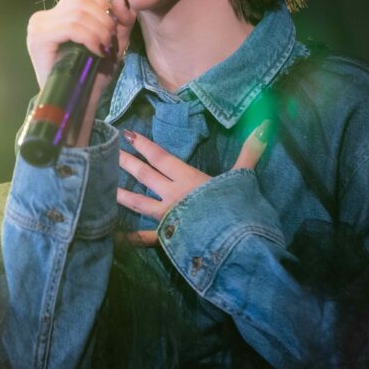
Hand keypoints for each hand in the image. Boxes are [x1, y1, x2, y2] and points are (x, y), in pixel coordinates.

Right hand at [26, 0, 135, 90]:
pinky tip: (96, 51)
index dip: (103, 3)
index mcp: (58, 13)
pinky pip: (71, 28)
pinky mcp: (39, 39)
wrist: (77, 102)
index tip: (114, 26)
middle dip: (104, 18)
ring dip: (99, 30)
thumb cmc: (93, 73)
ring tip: (104, 48)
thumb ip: (122, 18)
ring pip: (78, 13)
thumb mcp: (114, 40)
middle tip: (110, 41)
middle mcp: (44, 16)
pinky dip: (90, 38)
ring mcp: (38, 26)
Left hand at [116, 120, 270, 246]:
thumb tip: (266, 124)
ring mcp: (167, 218)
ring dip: (119, 194)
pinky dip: (130, 239)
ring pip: (137, 203)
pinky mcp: (167, 239)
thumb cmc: (239, 209)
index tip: (126, 134)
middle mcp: (172, 195)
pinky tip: (115, 237)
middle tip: (106, 151)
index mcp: (188, 179)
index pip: (161, 157)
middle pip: (144, 175)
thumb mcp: (244, 178)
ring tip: (102, 186)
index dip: (144, 145)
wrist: (236, 244)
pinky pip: (145, 239)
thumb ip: (251, 151)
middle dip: (125, 162)